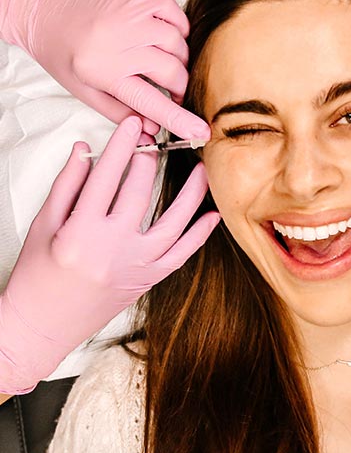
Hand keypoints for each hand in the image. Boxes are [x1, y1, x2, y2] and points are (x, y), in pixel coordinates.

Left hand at [0, 0, 208, 139]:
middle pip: (173, 72)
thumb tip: (154, 131)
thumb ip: (122, 113)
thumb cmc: (63, 53)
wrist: (42, 6)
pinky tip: (165, 37)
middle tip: (172, 92)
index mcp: (103, 71)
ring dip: (179, 59)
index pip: (152, 102)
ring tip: (162, 62)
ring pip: (179, 45)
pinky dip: (179, 30)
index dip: (180, 120)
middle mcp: (120, 42)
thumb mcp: (85, 92)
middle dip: (179, 87)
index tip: (201, 132)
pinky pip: (177, 15)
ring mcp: (132, 16)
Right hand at [0, 117, 219, 393]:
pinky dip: (200, 235)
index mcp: (80, 232)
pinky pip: (181, 255)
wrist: (41, 327)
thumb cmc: (35, 276)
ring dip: (191, 194)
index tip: (133, 125)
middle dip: (148, 161)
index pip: (106, 177)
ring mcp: (135, 267)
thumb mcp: (43, 226)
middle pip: (139, 193)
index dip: (121, 145)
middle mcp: (112, 249)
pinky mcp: (148, 281)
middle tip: (153, 141)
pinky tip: (212, 215)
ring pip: (173, 223)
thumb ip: (66, 185)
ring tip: (201, 170)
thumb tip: (85, 148)